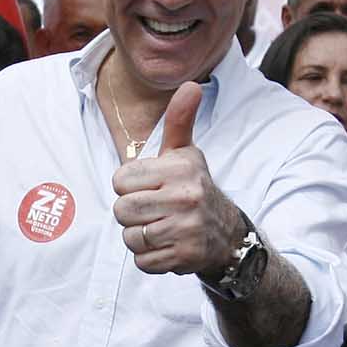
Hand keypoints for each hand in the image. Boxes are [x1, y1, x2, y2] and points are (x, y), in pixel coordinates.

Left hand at [111, 82, 245, 276]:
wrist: (226, 233)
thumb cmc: (193, 188)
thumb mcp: (185, 154)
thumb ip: (179, 120)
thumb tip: (192, 85)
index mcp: (179, 169)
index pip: (120, 181)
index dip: (129, 187)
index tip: (150, 188)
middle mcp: (185, 197)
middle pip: (122, 210)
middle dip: (132, 214)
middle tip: (153, 211)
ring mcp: (186, 229)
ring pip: (130, 237)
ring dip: (140, 237)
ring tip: (160, 228)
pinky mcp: (185, 257)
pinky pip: (142, 261)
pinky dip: (150, 258)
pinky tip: (167, 246)